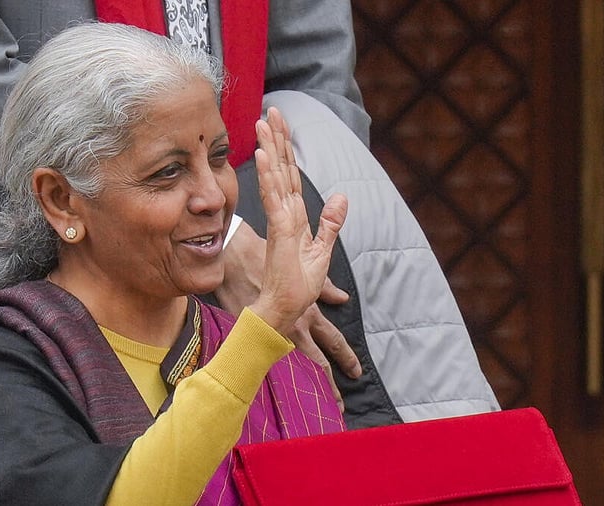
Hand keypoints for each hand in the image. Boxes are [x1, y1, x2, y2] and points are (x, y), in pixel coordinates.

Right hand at [217, 222, 362, 404]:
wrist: (236, 259)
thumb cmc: (270, 262)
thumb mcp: (303, 274)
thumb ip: (325, 289)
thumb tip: (342, 297)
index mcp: (308, 312)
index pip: (334, 341)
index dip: (347, 358)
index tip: (356, 372)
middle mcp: (294, 328)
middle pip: (317, 364)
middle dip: (329, 386)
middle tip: (338, 405)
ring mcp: (272, 334)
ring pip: (293, 369)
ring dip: (303, 388)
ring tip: (310, 406)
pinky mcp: (251, 334)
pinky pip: (264, 360)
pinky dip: (273, 376)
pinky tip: (275, 391)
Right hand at [248, 107, 347, 346]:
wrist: (286, 308)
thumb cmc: (298, 285)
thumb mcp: (323, 251)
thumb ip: (331, 223)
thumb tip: (342, 196)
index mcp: (295, 216)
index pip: (291, 175)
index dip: (285, 149)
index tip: (279, 125)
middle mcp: (284, 213)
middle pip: (281, 169)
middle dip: (276, 139)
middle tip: (269, 112)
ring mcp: (280, 220)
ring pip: (275, 177)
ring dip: (268, 149)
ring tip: (262, 124)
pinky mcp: (278, 230)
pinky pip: (273, 198)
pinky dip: (268, 177)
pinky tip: (262, 157)